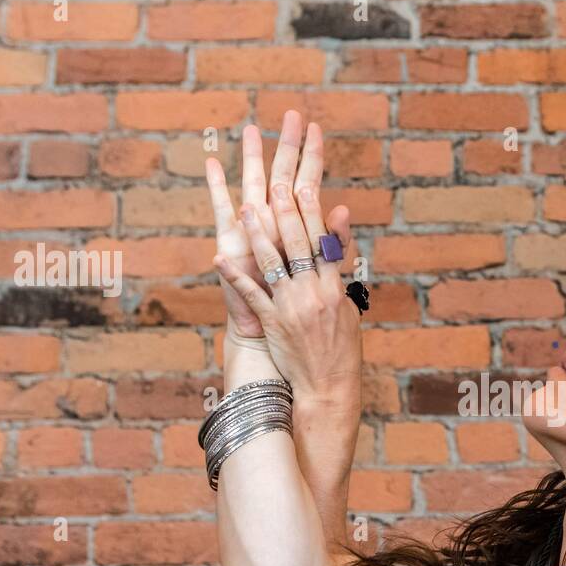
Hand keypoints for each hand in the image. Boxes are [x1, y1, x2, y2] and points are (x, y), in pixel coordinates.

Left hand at [211, 112, 361, 410]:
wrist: (328, 386)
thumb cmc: (340, 345)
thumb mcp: (347, 305)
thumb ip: (339, 263)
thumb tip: (340, 220)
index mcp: (334, 287)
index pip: (322, 240)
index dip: (312, 209)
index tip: (303, 180)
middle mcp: (314, 293)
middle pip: (298, 244)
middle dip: (285, 210)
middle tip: (273, 179)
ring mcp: (292, 307)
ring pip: (273, 264)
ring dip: (257, 235)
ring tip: (244, 208)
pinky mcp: (273, 323)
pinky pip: (252, 296)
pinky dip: (235, 277)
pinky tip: (219, 258)